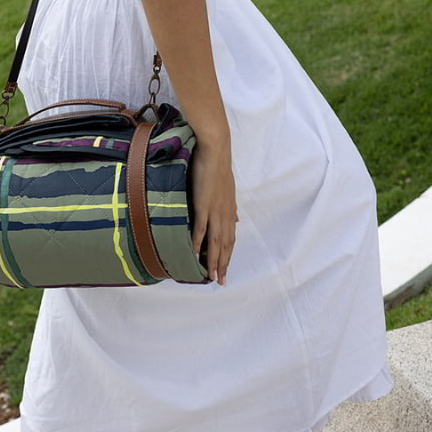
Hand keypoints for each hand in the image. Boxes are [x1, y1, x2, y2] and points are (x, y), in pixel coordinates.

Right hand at [190, 140, 237, 285]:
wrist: (215, 150)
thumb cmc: (218, 167)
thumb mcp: (227, 190)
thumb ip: (230, 208)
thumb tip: (236, 221)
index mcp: (229, 210)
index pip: (230, 239)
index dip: (228, 256)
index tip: (225, 270)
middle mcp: (225, 213)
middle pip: (225, 244)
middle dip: (223, 264)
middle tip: (220, 281)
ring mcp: (215, 210)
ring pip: (215, 240)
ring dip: (213, 259)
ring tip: (211, 275)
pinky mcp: (204, 204)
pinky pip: (201, 226)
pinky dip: (199, 241)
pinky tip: (196, 253)